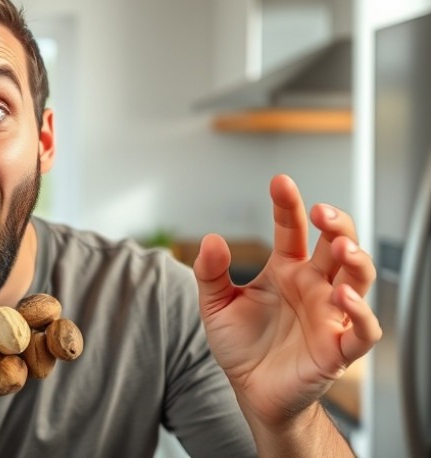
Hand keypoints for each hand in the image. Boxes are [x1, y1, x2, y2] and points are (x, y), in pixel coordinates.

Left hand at [193, 174, 380, 426]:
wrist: (251, 392)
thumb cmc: (240, 345)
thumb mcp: (215, 306)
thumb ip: (211, 273)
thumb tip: (211, 239)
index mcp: (285, 270)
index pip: (291, 229)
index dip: (288, 205)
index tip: (280, 182)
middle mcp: (312, 286)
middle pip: (336, 245)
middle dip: (337, 225)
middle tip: (324, 213)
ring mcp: (328, 314)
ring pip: (358, 280)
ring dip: (355, 261)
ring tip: (341, 249)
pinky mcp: (338, 348)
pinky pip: (363, 329)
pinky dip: (361, 313)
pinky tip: (343, 297)